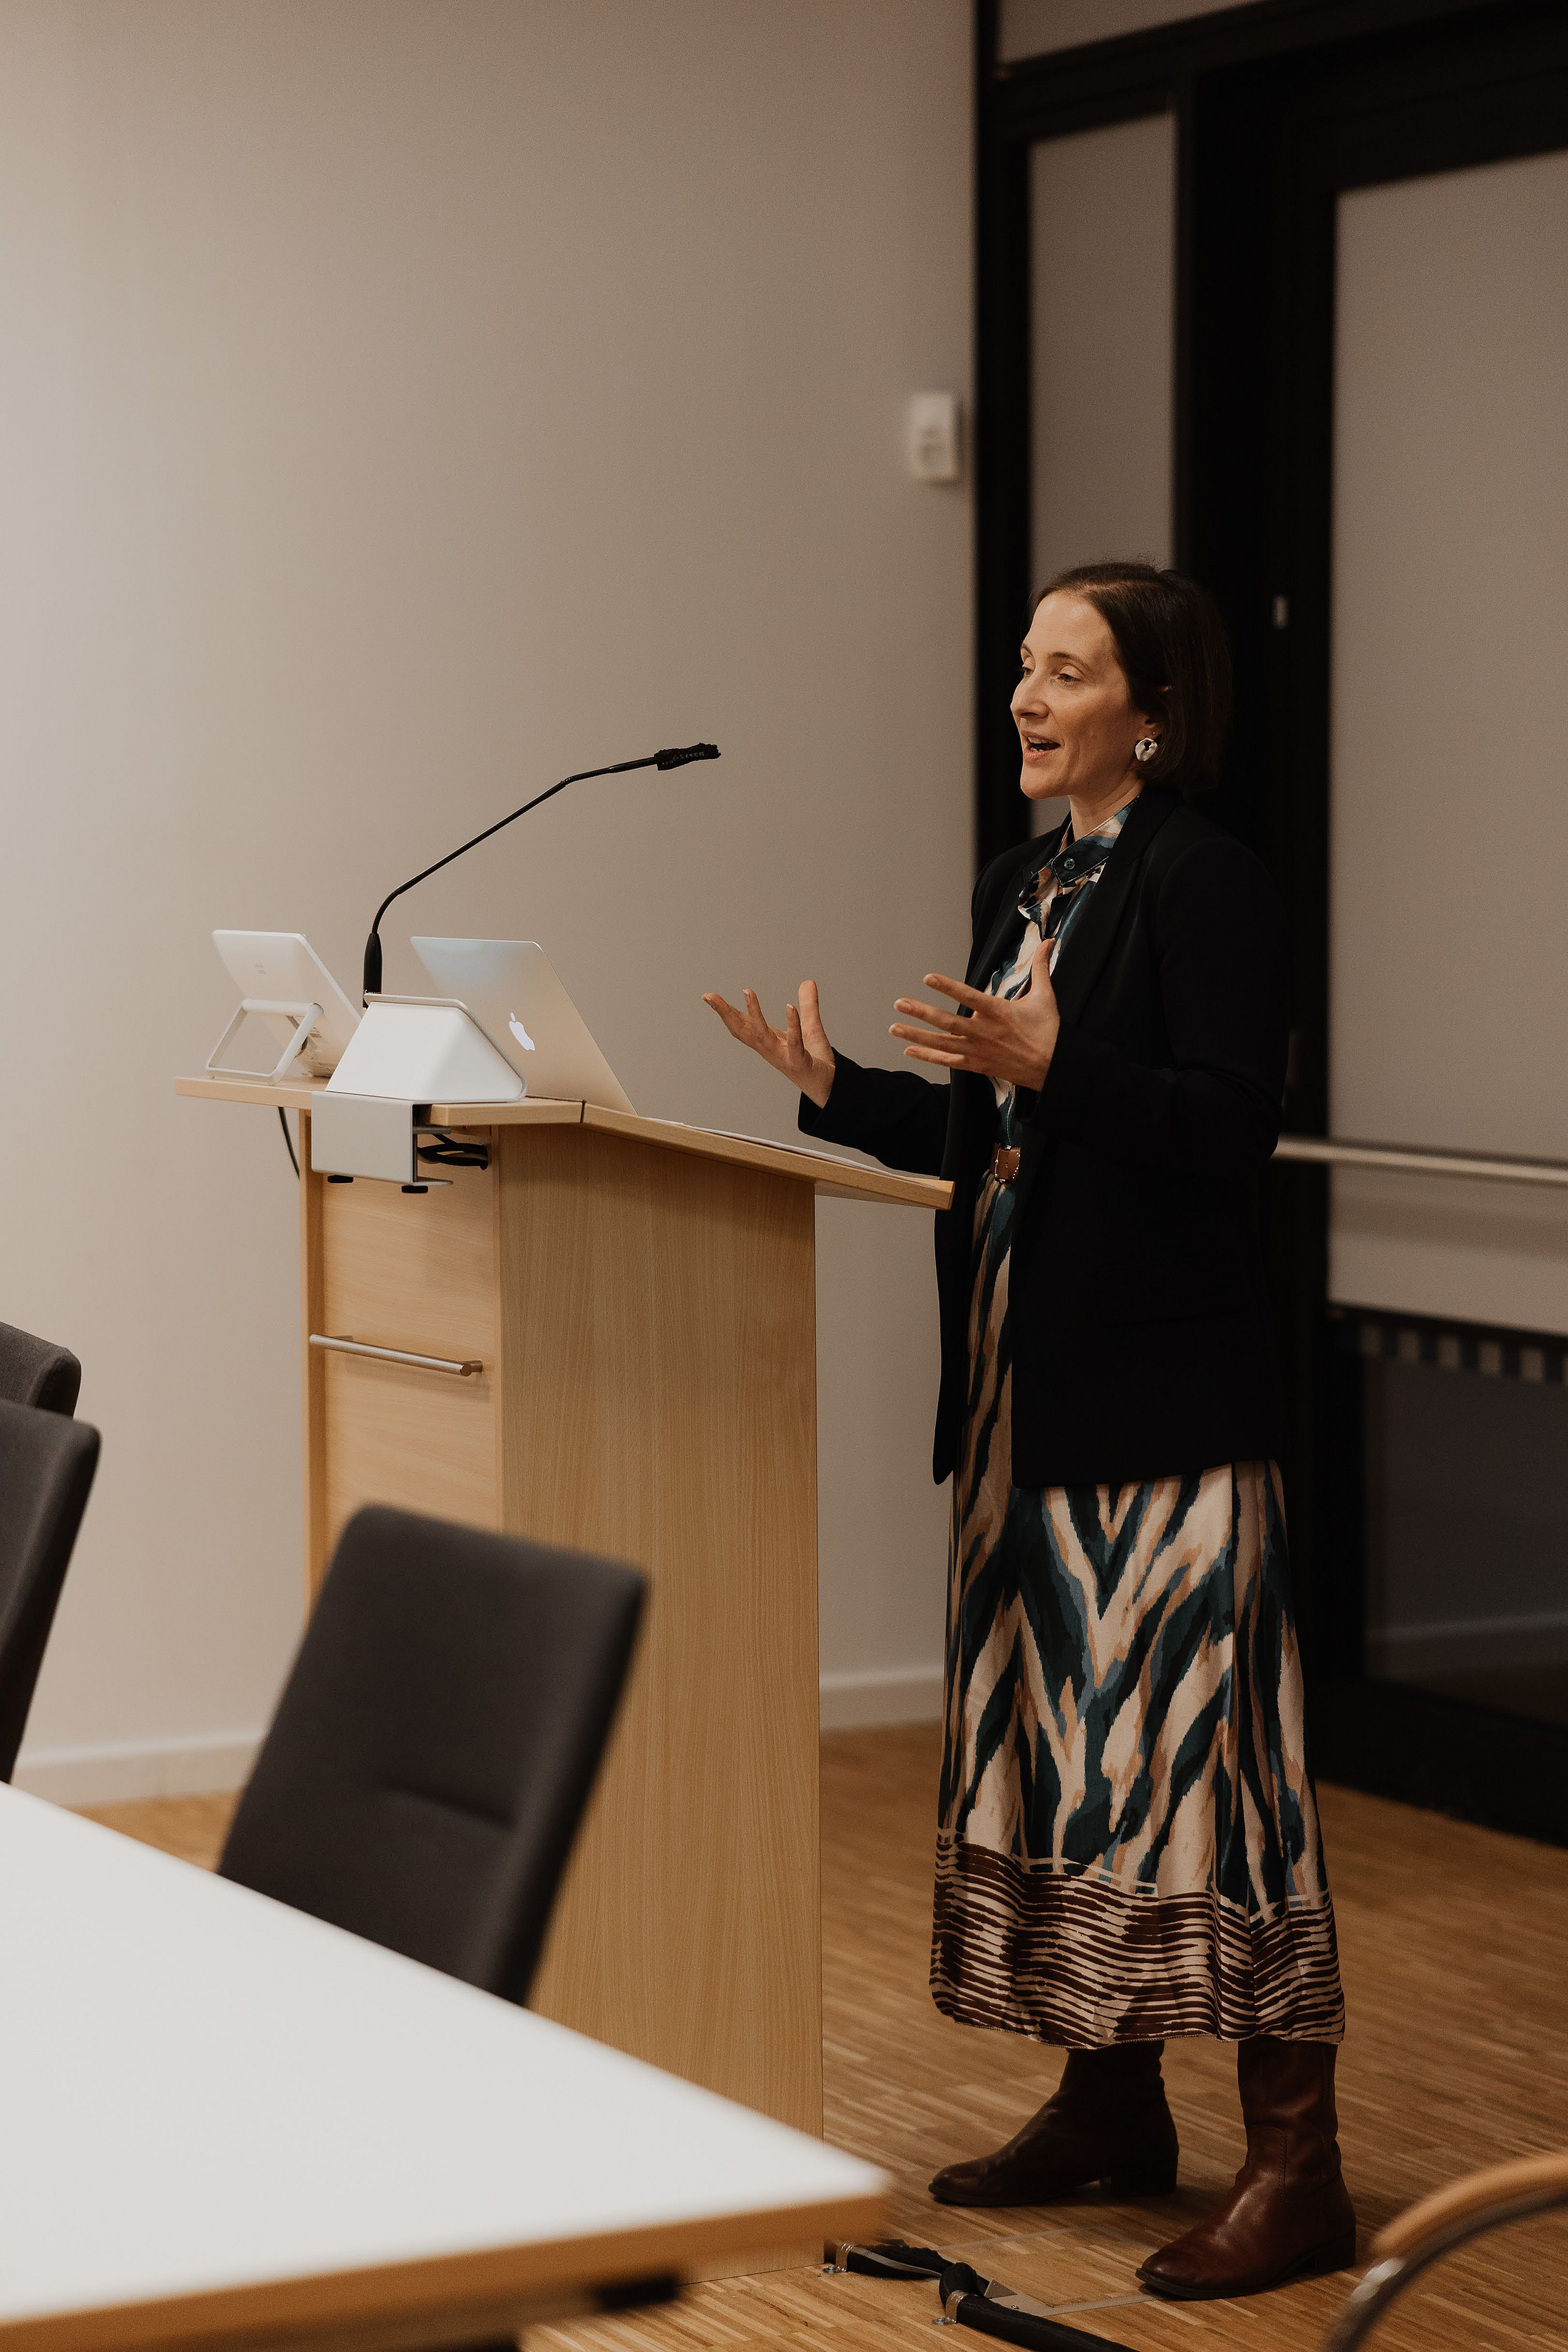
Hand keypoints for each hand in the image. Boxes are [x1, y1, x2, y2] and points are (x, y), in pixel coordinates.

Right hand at [702, 977, 835, 1108]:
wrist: (829, 1087)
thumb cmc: (815, 1060)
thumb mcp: (810, 1027)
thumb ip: (808, 1005)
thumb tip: (808, 982)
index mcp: (768, 1041)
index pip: (742, 1024)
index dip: (725, 1011)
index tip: (708, 996)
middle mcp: (770, 1049)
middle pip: (742, 1030)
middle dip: (725, 1013)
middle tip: (709, 997)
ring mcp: (783, 1056)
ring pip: (762, 1035)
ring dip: (754, 1013)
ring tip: (747, 991)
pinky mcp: (800, 1062)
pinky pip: (794, 1042)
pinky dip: (792, 1024)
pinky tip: (789, 1007)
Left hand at [890, 935, 1059, 1089]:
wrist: (1053, 1067)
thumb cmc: (1048, 1031)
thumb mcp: (1045, 996)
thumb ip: (1040, 967)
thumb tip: (1049, 941)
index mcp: (999, 1012)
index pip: (969, 997)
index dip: (948, 987)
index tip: (928, 978)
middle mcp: (984, 1032)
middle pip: (947, 1022)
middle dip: (921, 1012)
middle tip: (899, 1003)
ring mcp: (978, 1050)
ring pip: (942, 1043)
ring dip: (916, 1035)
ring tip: (894, 1027)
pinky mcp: (976, 1065)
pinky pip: (947, 1061)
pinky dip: (928, 1056)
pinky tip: (909, 1050)